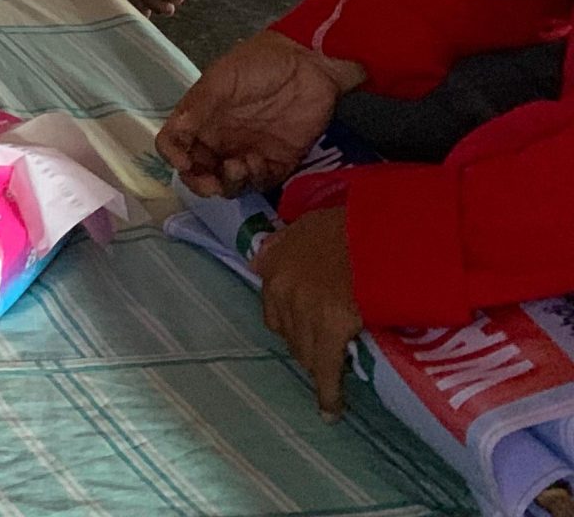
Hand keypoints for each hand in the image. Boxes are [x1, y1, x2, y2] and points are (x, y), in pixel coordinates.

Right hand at [157, 30, 362, 198]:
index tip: (184, 163)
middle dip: (200, 182)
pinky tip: (257, 163)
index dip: (173, 157)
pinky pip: (260, 182)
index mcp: (200, 118)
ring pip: (228, 182)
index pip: (175, 143)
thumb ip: (197, 108)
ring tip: (239, 167)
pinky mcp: (278, 162)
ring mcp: (248, 151)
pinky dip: (254, 181)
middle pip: (199, 171)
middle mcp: (220, 139)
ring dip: (228, 183)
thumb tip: (173, 136)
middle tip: (211, 185)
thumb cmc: (257, 64)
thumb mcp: (220, 80)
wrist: (309, 64)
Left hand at [252, 207, 364, 418]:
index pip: (273, 311)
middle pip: (289, 335)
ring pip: (307, 354)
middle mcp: (282, 289)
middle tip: (328, 351)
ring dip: (320, 364)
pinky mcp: (331, 327)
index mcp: (274, 265)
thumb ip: (280, 248)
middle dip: (306, 345)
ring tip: (336, 372)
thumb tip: (257, 263)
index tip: (307, 332)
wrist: (381, 230)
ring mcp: (304, 310)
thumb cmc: (350, 225)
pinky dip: (329, 393)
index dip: (292, 324)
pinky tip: (330, 412)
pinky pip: (327, 369)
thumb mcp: (304, 226)